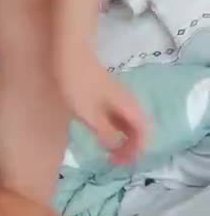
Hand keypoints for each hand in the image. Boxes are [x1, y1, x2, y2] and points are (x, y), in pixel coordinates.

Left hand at [55, 48, 146, 164]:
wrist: (70, 53)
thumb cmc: (78, 84)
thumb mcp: (89, 114)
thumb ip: (105, 132)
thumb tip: (116, 147)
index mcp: (128, 107)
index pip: (144, 133)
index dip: (136, 151)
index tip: (120, 163)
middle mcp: (129, 102)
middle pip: (140, 128)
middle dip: (132, 147)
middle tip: (116, 160)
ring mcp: (119, 97)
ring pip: (130, 122)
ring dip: (125, 139)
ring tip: (111, 152)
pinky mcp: (109, 94)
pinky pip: (120, 116)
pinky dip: (117, 129)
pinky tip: (102, 134)